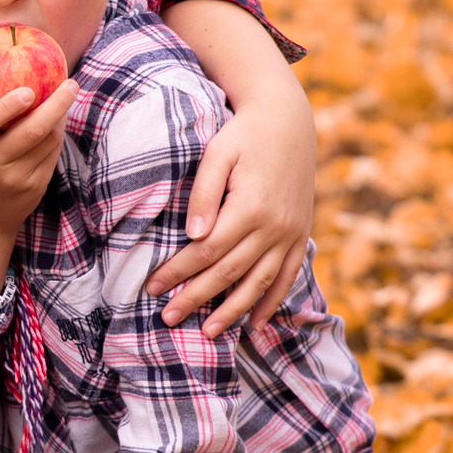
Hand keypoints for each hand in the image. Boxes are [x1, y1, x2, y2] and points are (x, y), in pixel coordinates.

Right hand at [0, 65, 75, 296]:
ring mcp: (16, 179)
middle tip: (70, 83)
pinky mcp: (35, 188)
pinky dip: (58, 136)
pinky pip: (52, 155)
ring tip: (65, 96)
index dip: (6, 107)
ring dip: (60, 118)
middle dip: (56, 105)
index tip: (28, 91)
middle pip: (30, 132)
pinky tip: (60, 122)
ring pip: (47, 142)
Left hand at [144, 89, 316, 333]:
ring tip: (207, 333)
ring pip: (259, 282)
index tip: (152, 287)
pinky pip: (287, 276)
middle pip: (229, 273)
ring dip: (232, 311)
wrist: (287, 119)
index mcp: (250, 207)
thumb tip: (193, 235)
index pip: (206, 252)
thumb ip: (204, 194)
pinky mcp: (300, 234)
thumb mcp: (218, 153)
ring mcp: (291, 233)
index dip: (178, 272)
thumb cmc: (243, 134)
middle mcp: (274, 227)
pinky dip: (271, 301)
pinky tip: (254, 322)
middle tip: (167, 318)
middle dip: (196, 297)